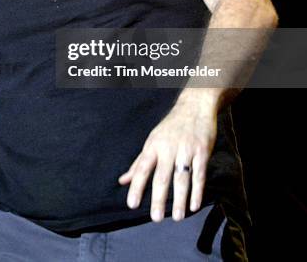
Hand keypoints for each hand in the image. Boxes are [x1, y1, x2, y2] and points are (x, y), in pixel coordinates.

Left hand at [118, 97, 216, 221]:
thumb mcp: (152, 140)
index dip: (136, 185)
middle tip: (155, 218)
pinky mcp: (202, 152)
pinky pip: (199, 174)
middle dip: (158, 198)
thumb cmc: (171, 127)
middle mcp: (168, 148)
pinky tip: (194, 205)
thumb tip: (123, 180)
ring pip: (181, 178)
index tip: (132, 204)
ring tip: (176, 217)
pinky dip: (197, 191)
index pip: (142, 167)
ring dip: (179, 199)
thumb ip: (139, 162)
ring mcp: (186, 150)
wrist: (194, 107)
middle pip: (162, 176)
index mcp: (153, 145)